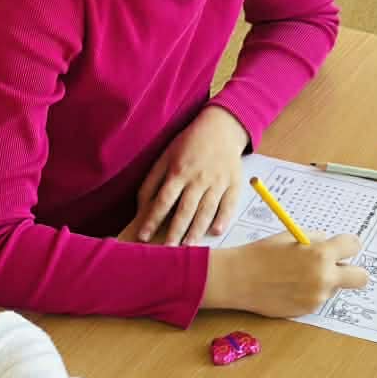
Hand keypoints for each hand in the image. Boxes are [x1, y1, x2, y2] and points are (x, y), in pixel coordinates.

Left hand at [124, 106, 249, 245]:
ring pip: (206, 210)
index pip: (163, 200)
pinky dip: (223, 218)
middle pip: (185, 209)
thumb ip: (153, 181)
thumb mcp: (166, 156)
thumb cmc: (189, 143)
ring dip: (197, 230)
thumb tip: (142, 206)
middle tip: (168, 250)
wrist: (221, 127)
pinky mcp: (234, 183)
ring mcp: (218, 182)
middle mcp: (198, 178)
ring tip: (189, 246)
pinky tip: (215, 231)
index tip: (143, 235)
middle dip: (175, 231)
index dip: (152, 219)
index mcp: (179, 171)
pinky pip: (229, 204)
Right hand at [203, 234, 368, 316]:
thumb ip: (316, 241)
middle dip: (353, 271)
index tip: (340, 247)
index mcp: (321, 254)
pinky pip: (318, 299)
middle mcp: (324, 277)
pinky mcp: (308, 310)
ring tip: (297, 276)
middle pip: (361, 277)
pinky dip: (310, 293)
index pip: (354, 246)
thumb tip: (330, 245)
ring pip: (335, 288)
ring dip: (325, 282)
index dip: (347, 245)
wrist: (239, 279)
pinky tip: (290, 287)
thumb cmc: (262, 255)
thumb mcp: (291, 238)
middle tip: (337, 267)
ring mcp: (317, 297)